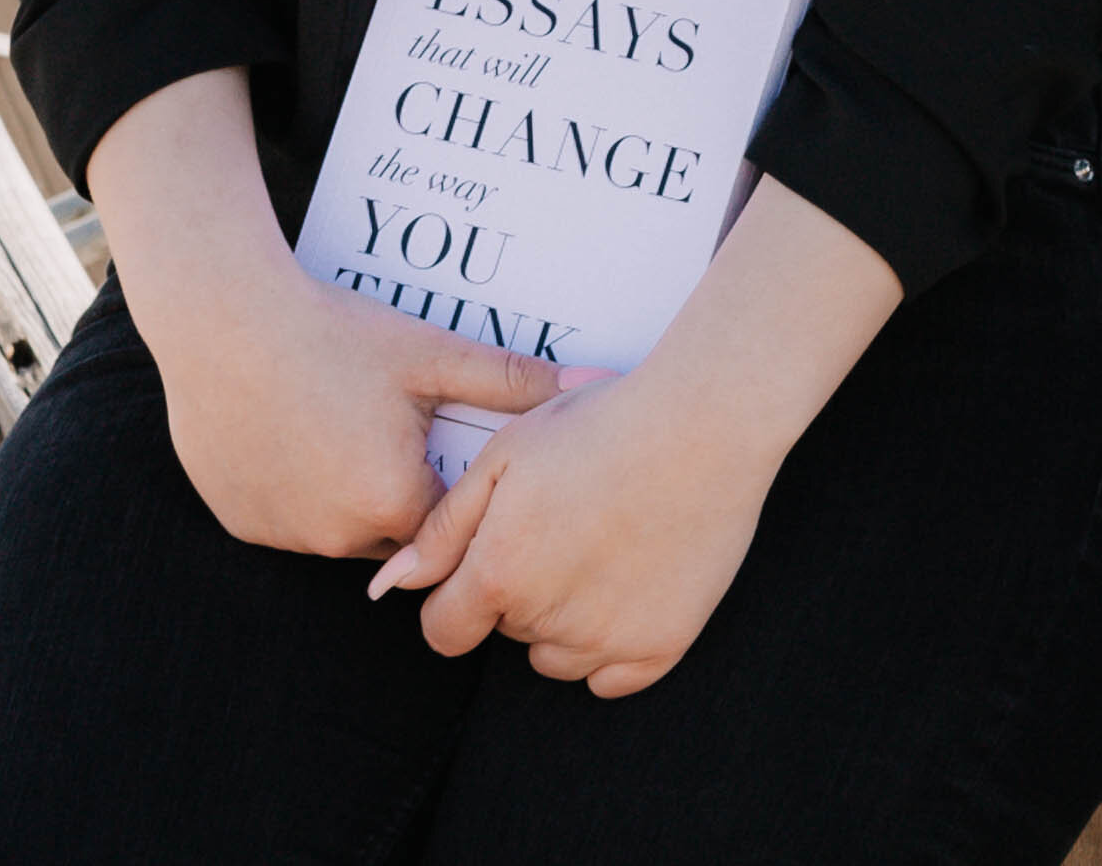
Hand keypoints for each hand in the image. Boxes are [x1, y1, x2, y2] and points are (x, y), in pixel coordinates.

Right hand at [140, 258, 563, 561]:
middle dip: (412, 493)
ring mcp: (283, 535)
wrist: (224, 323)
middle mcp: (337, 538)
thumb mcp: (434, 355)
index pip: (457, 527)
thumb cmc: (335, 336)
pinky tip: (306, 432)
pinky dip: (304, 491)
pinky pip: (290, 520)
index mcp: (396, 503)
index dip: (464, 490)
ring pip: (343, 531)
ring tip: (352, 424)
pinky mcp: (240, 522)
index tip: (457, 448)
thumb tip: (592, 384)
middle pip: (401, 533)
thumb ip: (513, 380)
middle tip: (402, 430)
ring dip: (357, 496)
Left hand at [377, 167, 902, 691]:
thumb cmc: (602, 424)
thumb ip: (444, 528)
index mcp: (500, 574)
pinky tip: (625, 597)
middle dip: (521, 594)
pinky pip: (614, 680)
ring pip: (558, 659)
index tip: (494, 561)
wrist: (707, 421)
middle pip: (509, 633)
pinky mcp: (663, 642)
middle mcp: (548, 619)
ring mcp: (608, 637)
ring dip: (564, 624)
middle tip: (565, 530)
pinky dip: (612, 651)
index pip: (445, 631)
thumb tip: (395, 584)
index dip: (459, 598)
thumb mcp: (507, 455)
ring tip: (601, 553)